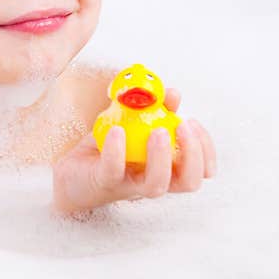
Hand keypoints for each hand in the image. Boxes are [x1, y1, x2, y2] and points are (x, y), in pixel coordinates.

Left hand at [52, 88, 216, 215]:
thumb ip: (155, 110)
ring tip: (157, 130)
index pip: (200, 170)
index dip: (206, 150)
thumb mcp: (134, 124)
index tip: (194, 123)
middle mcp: (152, 180)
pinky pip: (114, 170)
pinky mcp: (104, 182)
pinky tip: (117, 130)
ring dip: (162, 157)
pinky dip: (117, 151)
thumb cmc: (109, 147)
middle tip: (183, 126)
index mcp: (165, 168)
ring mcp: (129, 185)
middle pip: (188, 182)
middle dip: (193, 154)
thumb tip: (173, 92)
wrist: (72, 170)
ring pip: (156, 186)